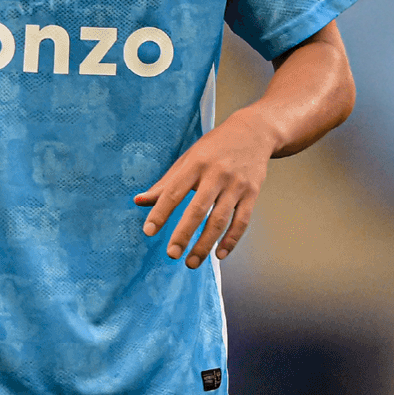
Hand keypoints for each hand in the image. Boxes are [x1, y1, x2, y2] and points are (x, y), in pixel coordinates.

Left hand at [133, 110, 278, 268]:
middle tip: (171, 254)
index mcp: (196, 164)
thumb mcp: (188, 159)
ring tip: (192, 262)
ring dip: (205, 244)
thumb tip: (139, 201)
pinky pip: (242, 221)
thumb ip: (165, 183)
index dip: (160, 212)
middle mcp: (217, 174)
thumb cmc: (215, 147)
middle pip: (198, 209)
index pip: (174, 191)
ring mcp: (236, 185)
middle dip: (183, 234)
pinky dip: (231, 240)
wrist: (254, 132)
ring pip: (220, 220)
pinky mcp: (252, 193)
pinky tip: (220, 254)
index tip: (149, 231)